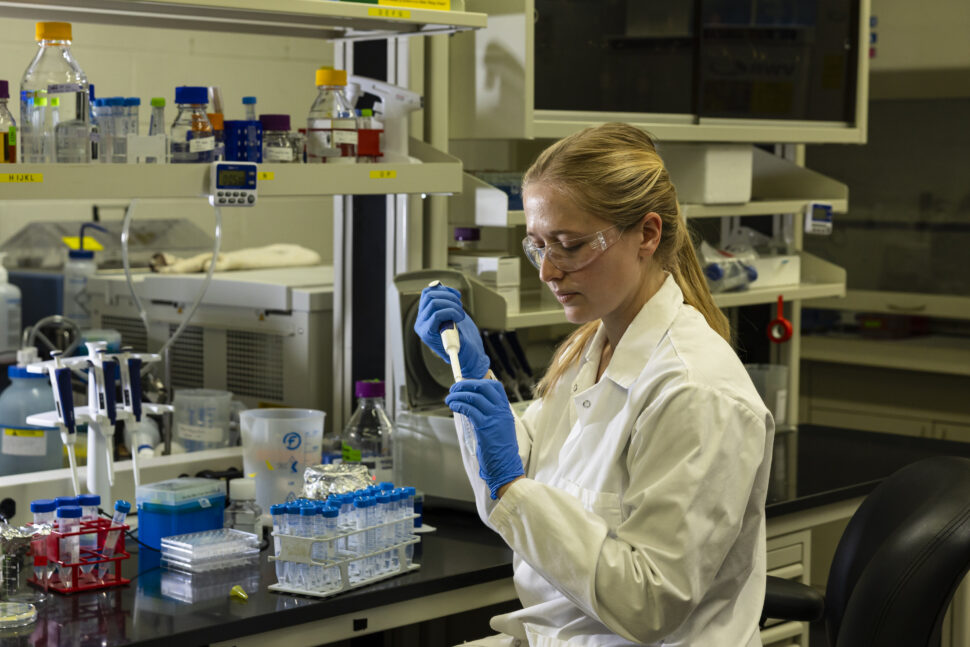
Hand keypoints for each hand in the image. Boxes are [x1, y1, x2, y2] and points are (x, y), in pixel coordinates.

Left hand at [414, 285, 489, 379]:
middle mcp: (422, 322)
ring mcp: (424, 313)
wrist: (461, 346)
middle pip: (432, 301)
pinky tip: (455, 295)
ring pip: (430, 293)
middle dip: (451, 303)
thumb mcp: (461, 347)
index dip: (451, 313)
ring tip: (459, 305)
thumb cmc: (462, 349)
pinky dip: (444, 290)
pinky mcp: (429, 305)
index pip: (436, 315)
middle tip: (461, 312)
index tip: (462, 318)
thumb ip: (455, 338)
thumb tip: (450, 328)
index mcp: (427, 334)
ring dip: (448, 296)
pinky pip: (431, 290)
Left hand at [446, 379, 524, 498]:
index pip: (495, 386)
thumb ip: (491, 414)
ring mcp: (494, 418)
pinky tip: (453, 406)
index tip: (466, 385)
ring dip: (458, 395)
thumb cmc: (500, 449)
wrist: (505, 465)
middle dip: (466, 384)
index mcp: (505, 409)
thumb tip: (472, 404)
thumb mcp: (500, 426)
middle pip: (483, 387)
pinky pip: (469, 409)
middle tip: (454, 388)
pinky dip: (458, 404)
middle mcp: (501, 410)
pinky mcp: (485, 427)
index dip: (479, 382)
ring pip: (474, 397)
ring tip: (449, 399)